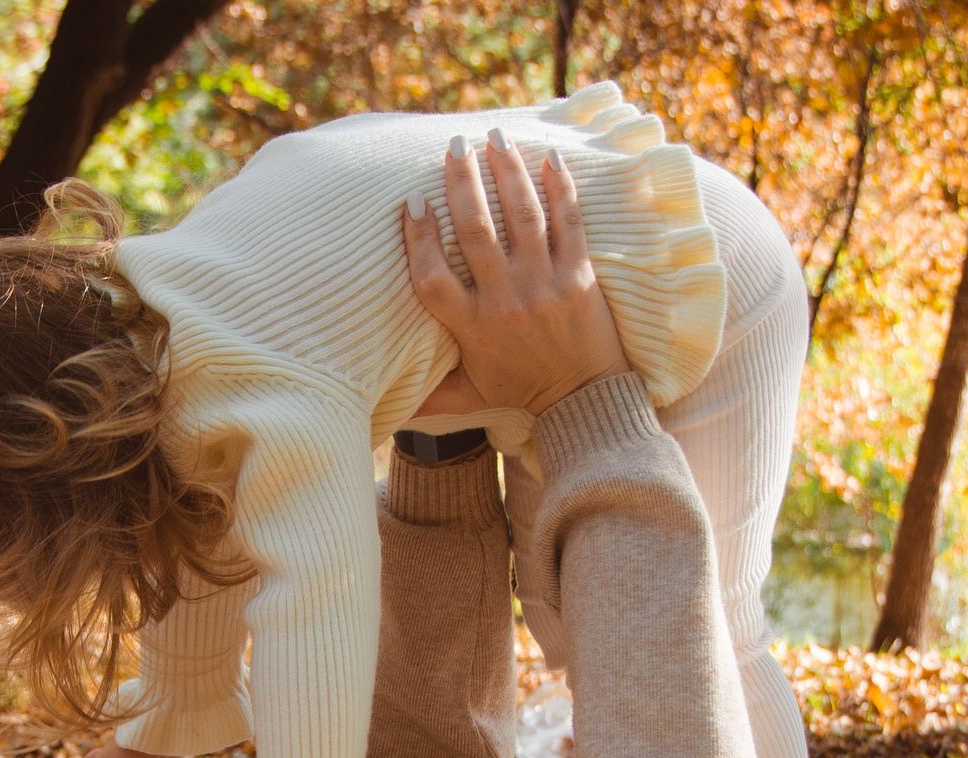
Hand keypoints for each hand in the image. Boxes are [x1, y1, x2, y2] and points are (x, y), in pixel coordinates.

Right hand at [403, 132, 632, 418]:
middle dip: (462, 182)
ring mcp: (544, 286)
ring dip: (507, 171)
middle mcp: (506, 301)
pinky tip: (546, 157)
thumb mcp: (469, 397)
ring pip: (521, 217)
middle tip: (454, 145)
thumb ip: (428, 397)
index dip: (419, 238)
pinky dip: (558, 187)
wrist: (585, 403)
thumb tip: (382, 410)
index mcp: (472, 328)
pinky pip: (568, 223)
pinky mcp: (579, 277)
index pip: (432, 277)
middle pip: (476, 231)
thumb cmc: (521, 393)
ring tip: (494, 137)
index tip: (412, 201)